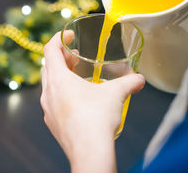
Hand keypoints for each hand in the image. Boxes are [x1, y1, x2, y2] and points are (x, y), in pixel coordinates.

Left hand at [40, 31, 144, 172]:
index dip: (58, 38)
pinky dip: (61, 94)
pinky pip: (52, 102)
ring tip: (77, 75)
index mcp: (58, 79)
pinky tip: (78, 100)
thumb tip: (140, 79)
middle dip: (61, 57)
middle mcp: (48, 92)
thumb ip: (129, 82)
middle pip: (48, 67)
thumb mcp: (116, 94)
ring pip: (49, 85)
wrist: (89, 152)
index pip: (49, 50)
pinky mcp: (52, 123)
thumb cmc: (97, 119)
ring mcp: (48, 109)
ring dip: (61, 76)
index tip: (69, 35)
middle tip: (74, 55)